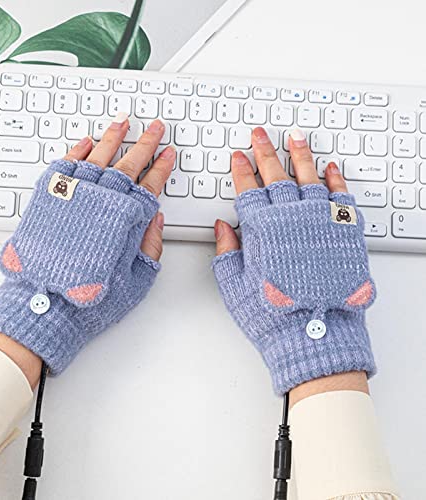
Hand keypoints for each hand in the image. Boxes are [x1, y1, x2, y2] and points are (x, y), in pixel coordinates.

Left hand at [0, 116, 175, 375]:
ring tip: (123, 122)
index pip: (151, 186)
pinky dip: (77, 150)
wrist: (48, 306)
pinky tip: (87, 141)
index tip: (168, 153)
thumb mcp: (136, 280)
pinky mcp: (51, 198)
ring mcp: (76, 196)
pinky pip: (67, 165)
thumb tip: (157, 218)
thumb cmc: (92, 299)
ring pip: (99, 156)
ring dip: (113, 137)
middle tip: (155, 127)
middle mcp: (103, 202)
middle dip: (145, 143)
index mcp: (127, 221)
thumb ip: (150, 246)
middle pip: (129, 164)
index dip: (162, 168)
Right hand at [212, 127, 375, 394]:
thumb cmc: (272, 316)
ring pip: (308, 177)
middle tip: (259, 134)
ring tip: (294, 136)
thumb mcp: (234, 286)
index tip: (238, 156)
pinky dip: (335, 180)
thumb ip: (226, 251)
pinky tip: (330, 167)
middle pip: (275, 176)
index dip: (241, 170)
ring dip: (299, 155)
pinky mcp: (344, 232)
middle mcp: (290, 219)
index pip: (248, 190)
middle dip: (264, 151)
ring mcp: (319, 222)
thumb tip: (222, 226)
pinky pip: (340, 197)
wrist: (313, 335)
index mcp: (262, 230)